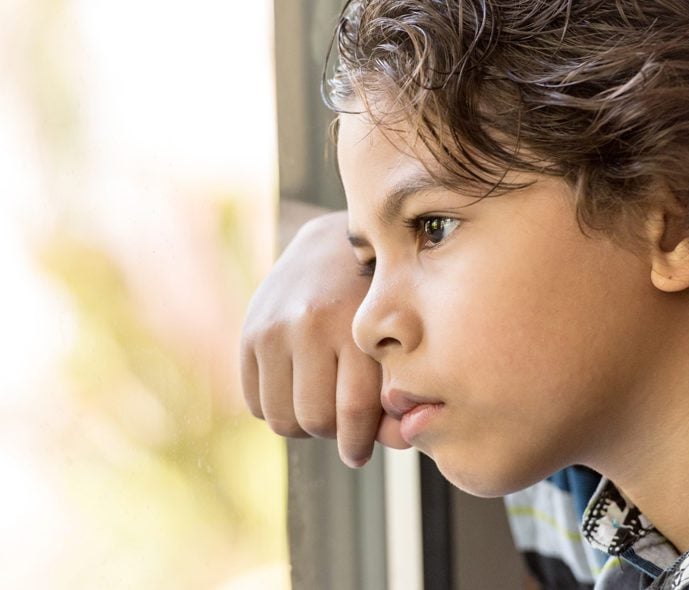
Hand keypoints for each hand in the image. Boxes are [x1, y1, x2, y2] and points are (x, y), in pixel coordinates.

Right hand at [240, 210, 407, 466]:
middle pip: (315, 420)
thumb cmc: (377, 307)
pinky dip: (276, 407)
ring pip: (281, 418)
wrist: (333, 248)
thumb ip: (398, 393)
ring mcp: (274, 327)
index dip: (357, 443)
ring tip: (319, 405)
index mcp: (355, 326)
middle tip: (341, 422)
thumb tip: (398, 441)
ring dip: (302, 424)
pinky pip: (255, 403)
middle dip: (332, 432)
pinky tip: (296, 389)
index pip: (354, 410)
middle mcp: (310, 324)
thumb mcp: (395, 340)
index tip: (357, 453)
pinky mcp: (249, 332)